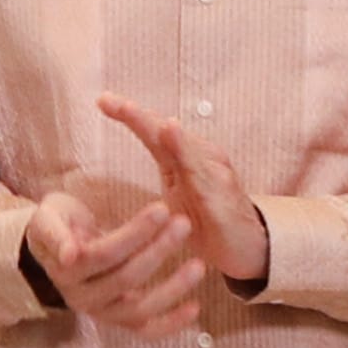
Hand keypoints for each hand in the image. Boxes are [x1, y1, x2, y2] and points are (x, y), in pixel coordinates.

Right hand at [25, 169, 201, 337]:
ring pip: (139, 309)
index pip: (103, 254)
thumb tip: (69, 255)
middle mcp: (81, 298)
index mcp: (65, 271)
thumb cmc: (58, 225)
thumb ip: (55, 234)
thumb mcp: (48, 219)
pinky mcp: (119, 320)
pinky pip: (145, 330)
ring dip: (172, 289)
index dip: (134, 234)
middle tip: (183, 224)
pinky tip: (194, 308)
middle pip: (125, 279)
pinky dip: (171, 323)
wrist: (58, 248)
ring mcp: (101, 312)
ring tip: (199, 266)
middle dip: (158, 250)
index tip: (161, 209)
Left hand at [97, 96, 270, 296]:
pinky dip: (187, 158)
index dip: (130, 115)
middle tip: (110, 101)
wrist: (245, 247)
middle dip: (138, 116)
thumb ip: (167, 167)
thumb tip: (142, 151)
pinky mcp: (221, 200)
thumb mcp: (179, 192)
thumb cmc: (209, 218)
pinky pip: (202, 178)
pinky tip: (174, 143)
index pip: (154, 132)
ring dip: (159, 130)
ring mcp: (214, 176)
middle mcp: (201, 159)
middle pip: (166, 133)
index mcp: (186, 157)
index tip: (101, 100)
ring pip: (184, 149)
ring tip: (136, 113)